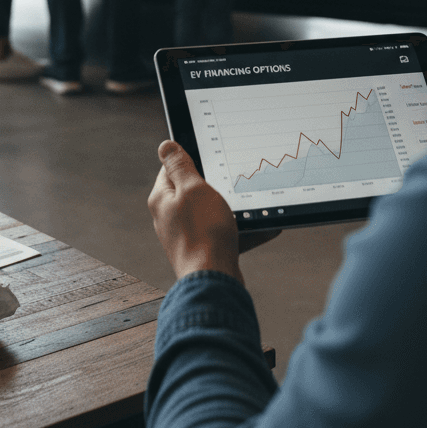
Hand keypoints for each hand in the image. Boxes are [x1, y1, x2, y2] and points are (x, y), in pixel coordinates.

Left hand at [148, 140, 243, 283]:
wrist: (214, 282)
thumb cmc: (203, 234)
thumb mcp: (193, 189)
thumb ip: (179, 165)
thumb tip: (165, 145)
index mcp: (162, 198)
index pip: (172, 168)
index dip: (192, 159)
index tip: (212, 157)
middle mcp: (170, 217)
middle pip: (194, 190)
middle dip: (216, 185)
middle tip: (233, 182)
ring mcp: (187, 235)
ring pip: (212, 212)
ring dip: (234, 209)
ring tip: (253, 207)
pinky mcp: (203, 250)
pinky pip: (224, 232)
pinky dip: (242, 229)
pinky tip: (263, 227)